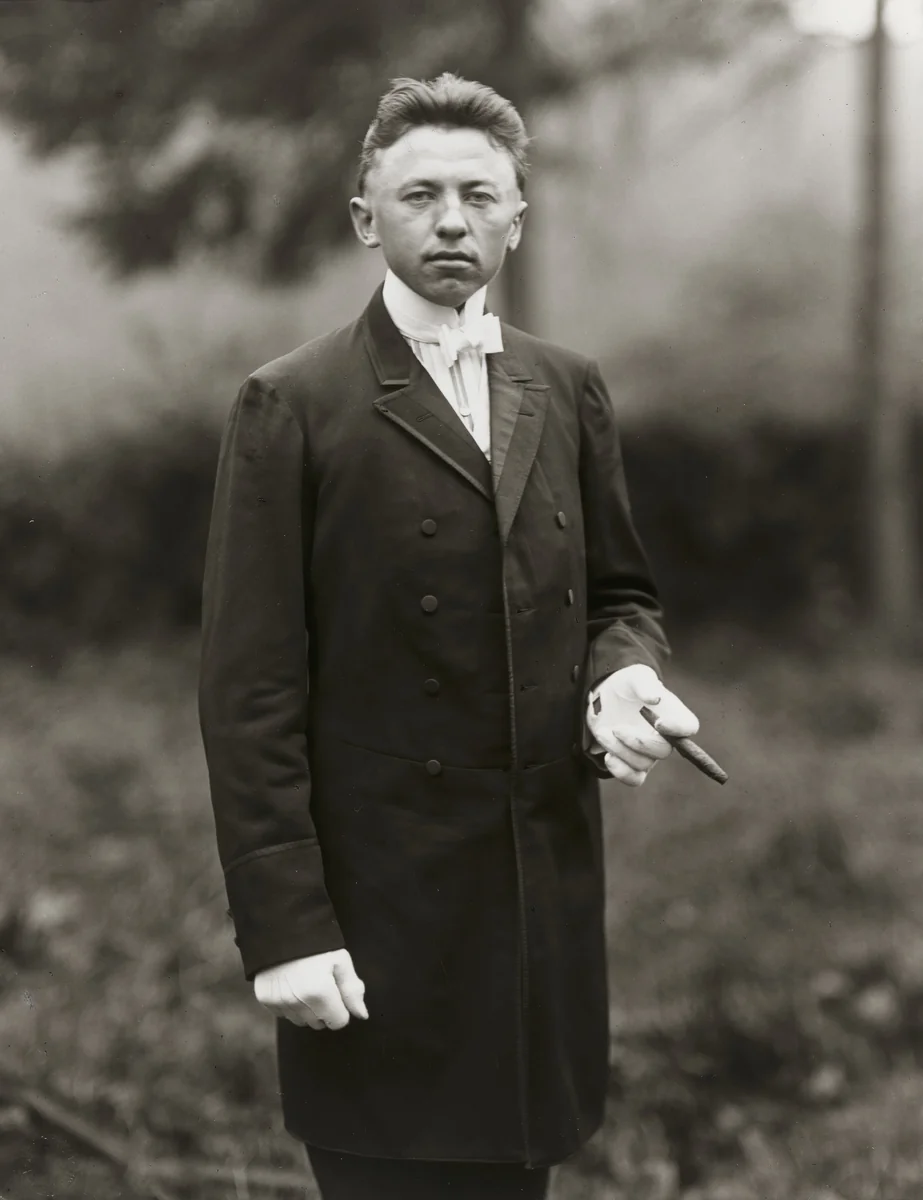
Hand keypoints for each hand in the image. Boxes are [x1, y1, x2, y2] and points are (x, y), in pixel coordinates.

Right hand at [253, 949, 368, 1029]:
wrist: (281, 927)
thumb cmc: (315, 943)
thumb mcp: (340, 960)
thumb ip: (352, 989)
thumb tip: (362, 1015)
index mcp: (320, 992)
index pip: (338, 1022)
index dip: (341, 1008)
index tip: (337, 992)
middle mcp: (298, 1002)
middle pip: (319, 1024)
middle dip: (324, 1009)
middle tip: (320, 984)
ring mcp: (279, 1002)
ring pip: (301, 1021)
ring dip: (306, 1009)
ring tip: (304, 983)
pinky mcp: (265, 1000)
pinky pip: (283, 1014)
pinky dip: (289, 1004)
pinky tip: (290, 985)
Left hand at [586, 663, 698, 786]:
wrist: (605, 696)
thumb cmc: (627, 683)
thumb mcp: (635, 676)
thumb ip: (645, 684)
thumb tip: (654, 698)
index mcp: (672, 714)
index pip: (688, 727)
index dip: (679, 729)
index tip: (659, 723)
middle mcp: (664, 737)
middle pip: (663, 751)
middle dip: (638, 742)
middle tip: (618, 728)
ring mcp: (648, 752)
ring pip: (643, 764)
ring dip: (620, 750)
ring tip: (604, 732)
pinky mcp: (631, 761)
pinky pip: (634, 778)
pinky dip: (621, 772)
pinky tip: (608, 756)